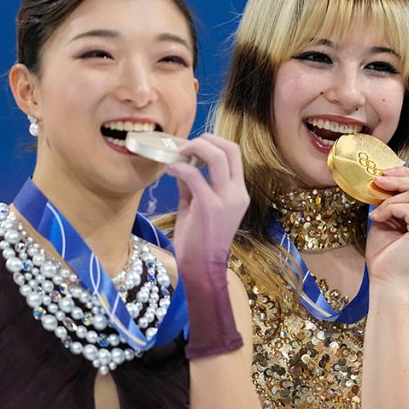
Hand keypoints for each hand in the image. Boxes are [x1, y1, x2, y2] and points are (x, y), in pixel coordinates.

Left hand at [164, 133, 248, 271]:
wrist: (201, 268)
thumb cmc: (199, 241)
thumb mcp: (198, 207)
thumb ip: (193, 185)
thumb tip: (181, 165)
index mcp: (239, 193)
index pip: (234, 154)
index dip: (214, 142)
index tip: (193, 146)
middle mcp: (238, 193)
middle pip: (230, 148)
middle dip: (205, 140)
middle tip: (184, 146)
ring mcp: (226, 199)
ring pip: (216, 156)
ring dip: (194, 149)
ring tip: (177, 154)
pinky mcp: (209, 205)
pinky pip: (194, 175)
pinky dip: (179, 168)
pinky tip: (169, 170)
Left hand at [364, 166, 408, 288]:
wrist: (385, 282)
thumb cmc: (384, 256)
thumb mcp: (386, 221)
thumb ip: (390, 202)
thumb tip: (382, 179)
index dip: (406, 174)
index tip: (385, 173)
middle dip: (399, 178)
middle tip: (377, 179)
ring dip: (390, 199)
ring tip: (376, 212)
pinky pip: (408, 208)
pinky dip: (389, 209)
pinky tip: (377, 219)